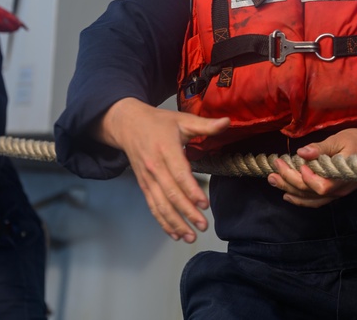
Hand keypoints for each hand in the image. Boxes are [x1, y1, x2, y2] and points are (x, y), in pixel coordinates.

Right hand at [98, 97, 229, 243]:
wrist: (128, 124)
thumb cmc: (158, 122)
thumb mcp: (182, 119)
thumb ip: (206, 124)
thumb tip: (228, 122)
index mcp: (166, 149)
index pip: (179, 173)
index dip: (191, 190)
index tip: (204, 204)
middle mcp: (155, 166)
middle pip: (171, 193)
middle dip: (187, 212)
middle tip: (203, 225)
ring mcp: (148, 178)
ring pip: (161, 204)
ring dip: (175, 222)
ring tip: (190, 236)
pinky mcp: (144, 185)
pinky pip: (153, 206)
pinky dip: (162, 221)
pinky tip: (174, 234)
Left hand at [267, 117, 356, 207]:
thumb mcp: (341, 139)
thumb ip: (322, 148)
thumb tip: (303, 152)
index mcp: (342, 175)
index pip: (320, 185)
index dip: (304, 178)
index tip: (293, 162)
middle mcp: (339, 189)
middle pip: (310, 192)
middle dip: (288, 180)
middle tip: (273, 169)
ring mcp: (337, 192)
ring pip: (311, 198)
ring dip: (290, 190)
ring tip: (273, 180)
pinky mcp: (335, 191)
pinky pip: (316, 200)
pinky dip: (300, 199)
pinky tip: (288, 194)